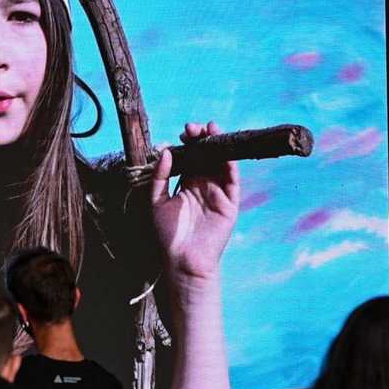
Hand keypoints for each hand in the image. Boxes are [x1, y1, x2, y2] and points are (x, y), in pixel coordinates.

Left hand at [150, 121, 240, 284]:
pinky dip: (230, 163)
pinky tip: (223, 150)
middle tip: (194, 128)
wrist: (183, 260)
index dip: (189, 143)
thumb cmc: (167, 234)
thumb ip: (160, 176)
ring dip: (218, 145)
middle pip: (207, 155)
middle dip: (202, 139)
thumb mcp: (156, 201)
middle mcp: (204, 185)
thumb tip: (165, 151)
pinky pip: (232, 179)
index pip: (191, 157)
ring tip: (210, 129)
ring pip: (221, 163)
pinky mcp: (230, 202)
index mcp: (187, 184)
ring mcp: (218, 192)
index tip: (183, 133)